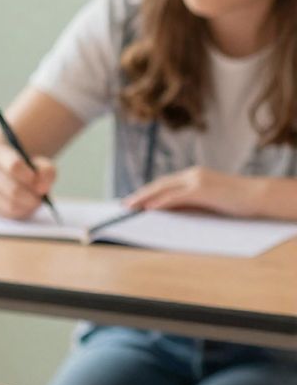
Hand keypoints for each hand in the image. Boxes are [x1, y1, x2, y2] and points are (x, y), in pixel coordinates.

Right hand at [0, 144, 57, 219]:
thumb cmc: (16, 164)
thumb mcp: (33, 160)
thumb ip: (45, 170)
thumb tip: (42, 189)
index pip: (14, 167)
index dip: (30, 176)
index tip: (36, 180)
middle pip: (14, 190)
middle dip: (32, 196)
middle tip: (40, 197)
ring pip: (11, 204)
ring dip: (28, 206)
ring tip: (34, 201)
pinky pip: (7, 213)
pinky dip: (21, 212)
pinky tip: (25, 206)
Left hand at [124, 167, 259, 215]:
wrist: (259, 196)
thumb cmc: (236, 200)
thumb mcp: (208, 199)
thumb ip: (189, 202)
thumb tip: (168, 210)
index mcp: (193, 175)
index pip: (164, 183)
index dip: (147, 191)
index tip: (133, 200)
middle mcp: (192, 174)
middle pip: (159, 184)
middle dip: (140, 194)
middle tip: (124, 204)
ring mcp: (197, 180)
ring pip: (164, 189)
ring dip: (145, 199)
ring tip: (131, 208)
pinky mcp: (202, 190)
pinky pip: (176, 197)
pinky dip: (161, 203)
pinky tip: (150, 209)